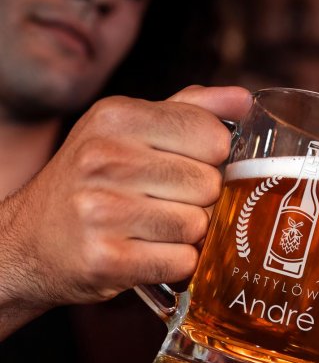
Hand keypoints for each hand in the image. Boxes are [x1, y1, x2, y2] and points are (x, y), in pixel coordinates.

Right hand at [0, 85, 251, 333]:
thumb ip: (188, 110)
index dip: (212, 159)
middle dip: (198, 200)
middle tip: (164, 203)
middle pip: (208, 184)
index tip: (188, 166)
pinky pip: (181, 262)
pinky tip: (149, 253)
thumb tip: (243, 100)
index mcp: (116, 117)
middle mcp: (104, 159)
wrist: (31, 241)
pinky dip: (175, 263)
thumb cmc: (92, 183)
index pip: (213, 135)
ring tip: (153, 229)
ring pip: (198, 225)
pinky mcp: (106, 258)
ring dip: (186, 234)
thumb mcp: (128, 131)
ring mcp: (102, 210)